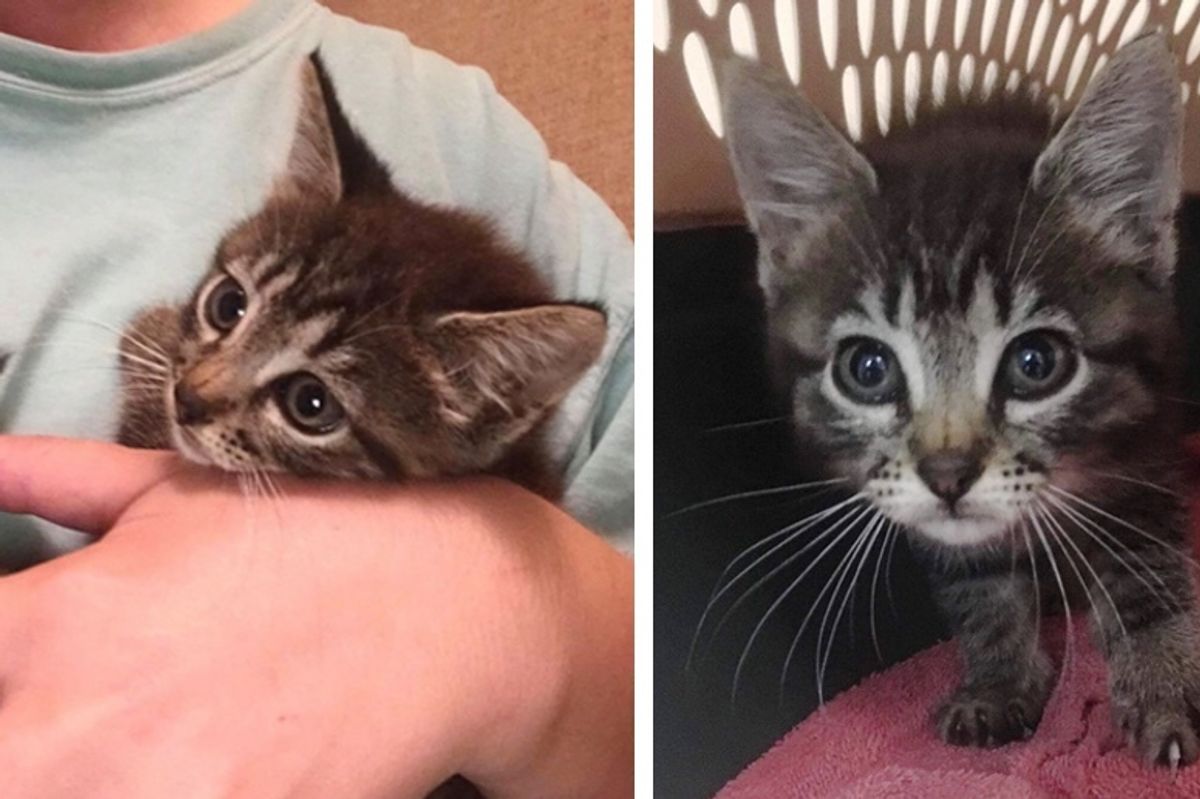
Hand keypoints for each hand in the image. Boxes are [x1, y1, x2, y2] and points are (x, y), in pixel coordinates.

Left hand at [0, 436, 631, 797]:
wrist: (459, 604)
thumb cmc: (320, 535)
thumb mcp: (181, 489)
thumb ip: (54, 477)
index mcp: (58, 619)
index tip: (22, 678)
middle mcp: (74, 721)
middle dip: (20, 742)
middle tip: (67, 729)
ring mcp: (150, 796)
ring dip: (74, 773)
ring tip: (140, 751)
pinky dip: (156, 798)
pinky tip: (190, 770)